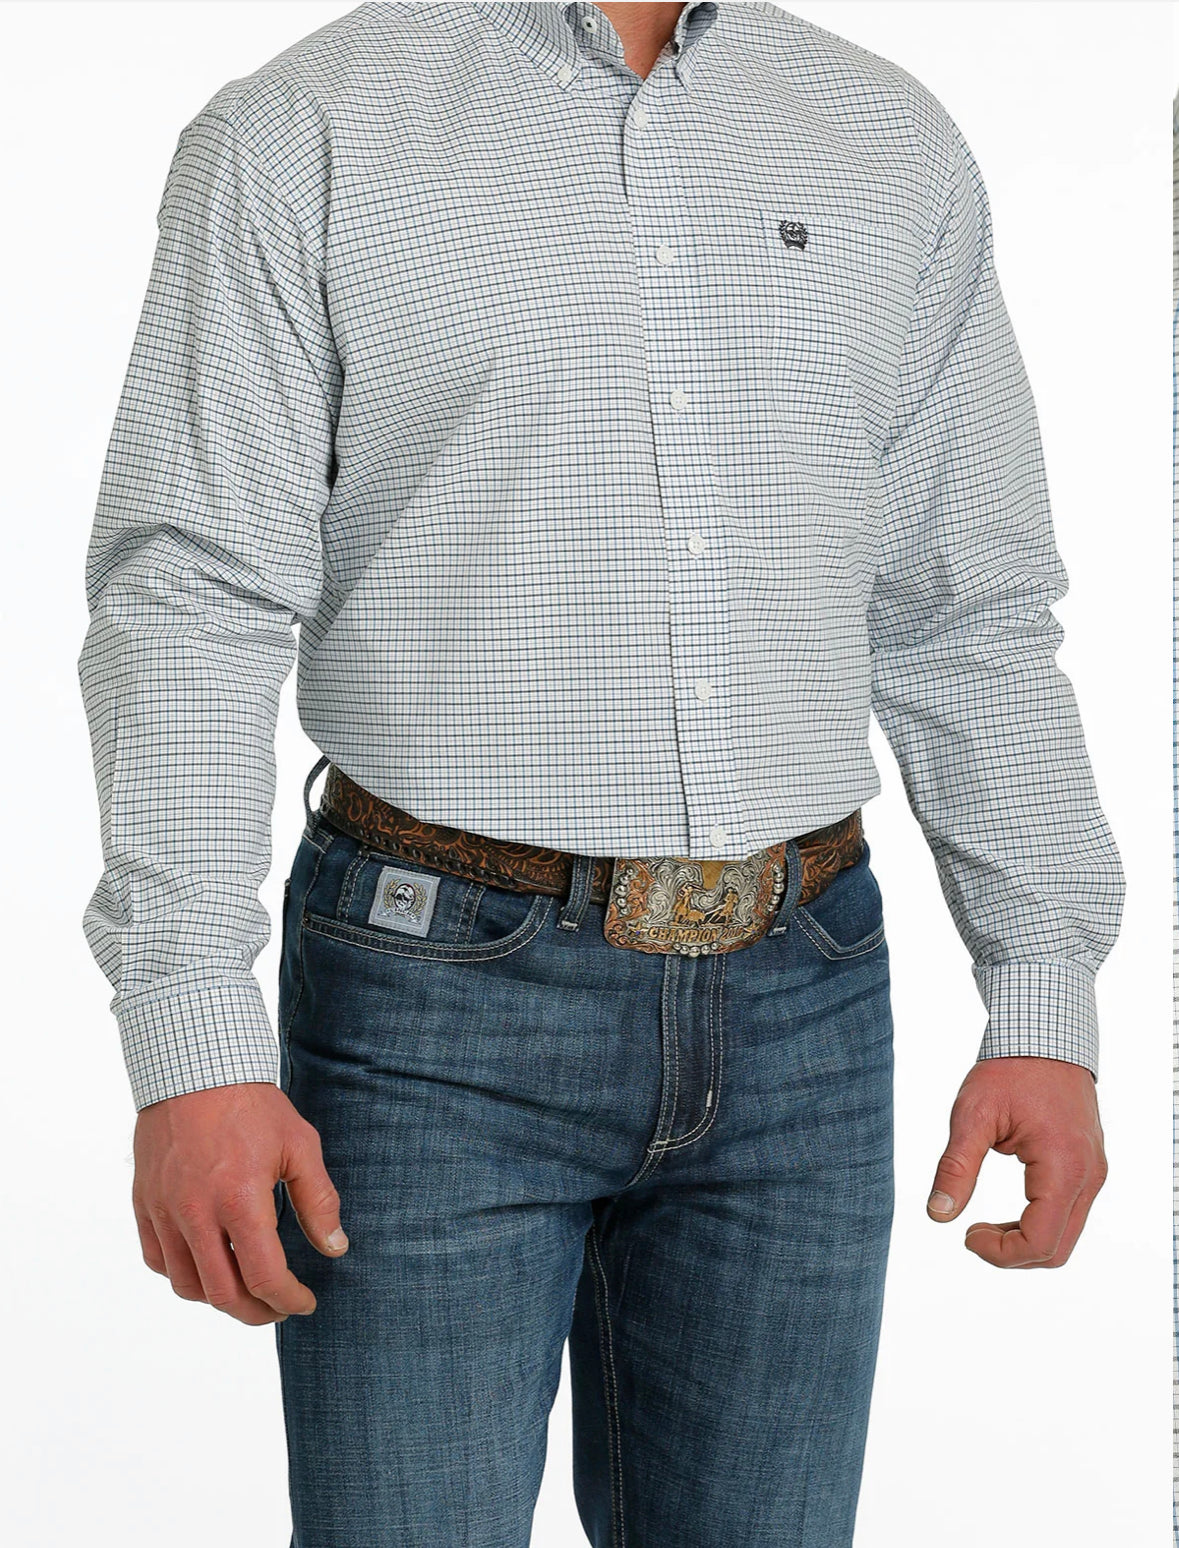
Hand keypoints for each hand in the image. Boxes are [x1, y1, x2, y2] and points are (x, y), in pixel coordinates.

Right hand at [132, 1082, 348, 1323]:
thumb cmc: (250, 1103)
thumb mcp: (299, 1145)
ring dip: (219, 1297)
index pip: (263, 1277)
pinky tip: (207, 1264)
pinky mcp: (144, 1202)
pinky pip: (157, 1259)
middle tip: (277, 1308)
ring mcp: (164, 1210)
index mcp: (239, 1199)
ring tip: (246, 1288)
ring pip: (186, 1284)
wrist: (193, 1066)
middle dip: (256, 1312)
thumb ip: (318, 1201)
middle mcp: (195, 1212)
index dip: (288, 1300)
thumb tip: (335, 1248)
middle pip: (223, 1294)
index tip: (304, 1302)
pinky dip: (183, 1274)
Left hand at [925, 1056, 1106, 1267]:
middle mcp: (1089, 1176)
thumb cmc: (1009, 1068)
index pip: (1040, 1242)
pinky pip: (1070, 1215)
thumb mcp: (972, 1114)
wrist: (1046, 1036)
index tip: (965, 1234)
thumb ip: (956, 1166)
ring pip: (1065, 1237)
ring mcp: (1094, 1173)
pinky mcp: (1090, 1168)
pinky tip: (1007, 1213)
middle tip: (972, 1232)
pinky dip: (1039, 1225)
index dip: (999, 1252)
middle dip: (1011, 1254)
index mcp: (1064, 1166)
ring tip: (984, 1224)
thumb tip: (937, 1214)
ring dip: (1024, 1242)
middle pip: (1057, 1250)